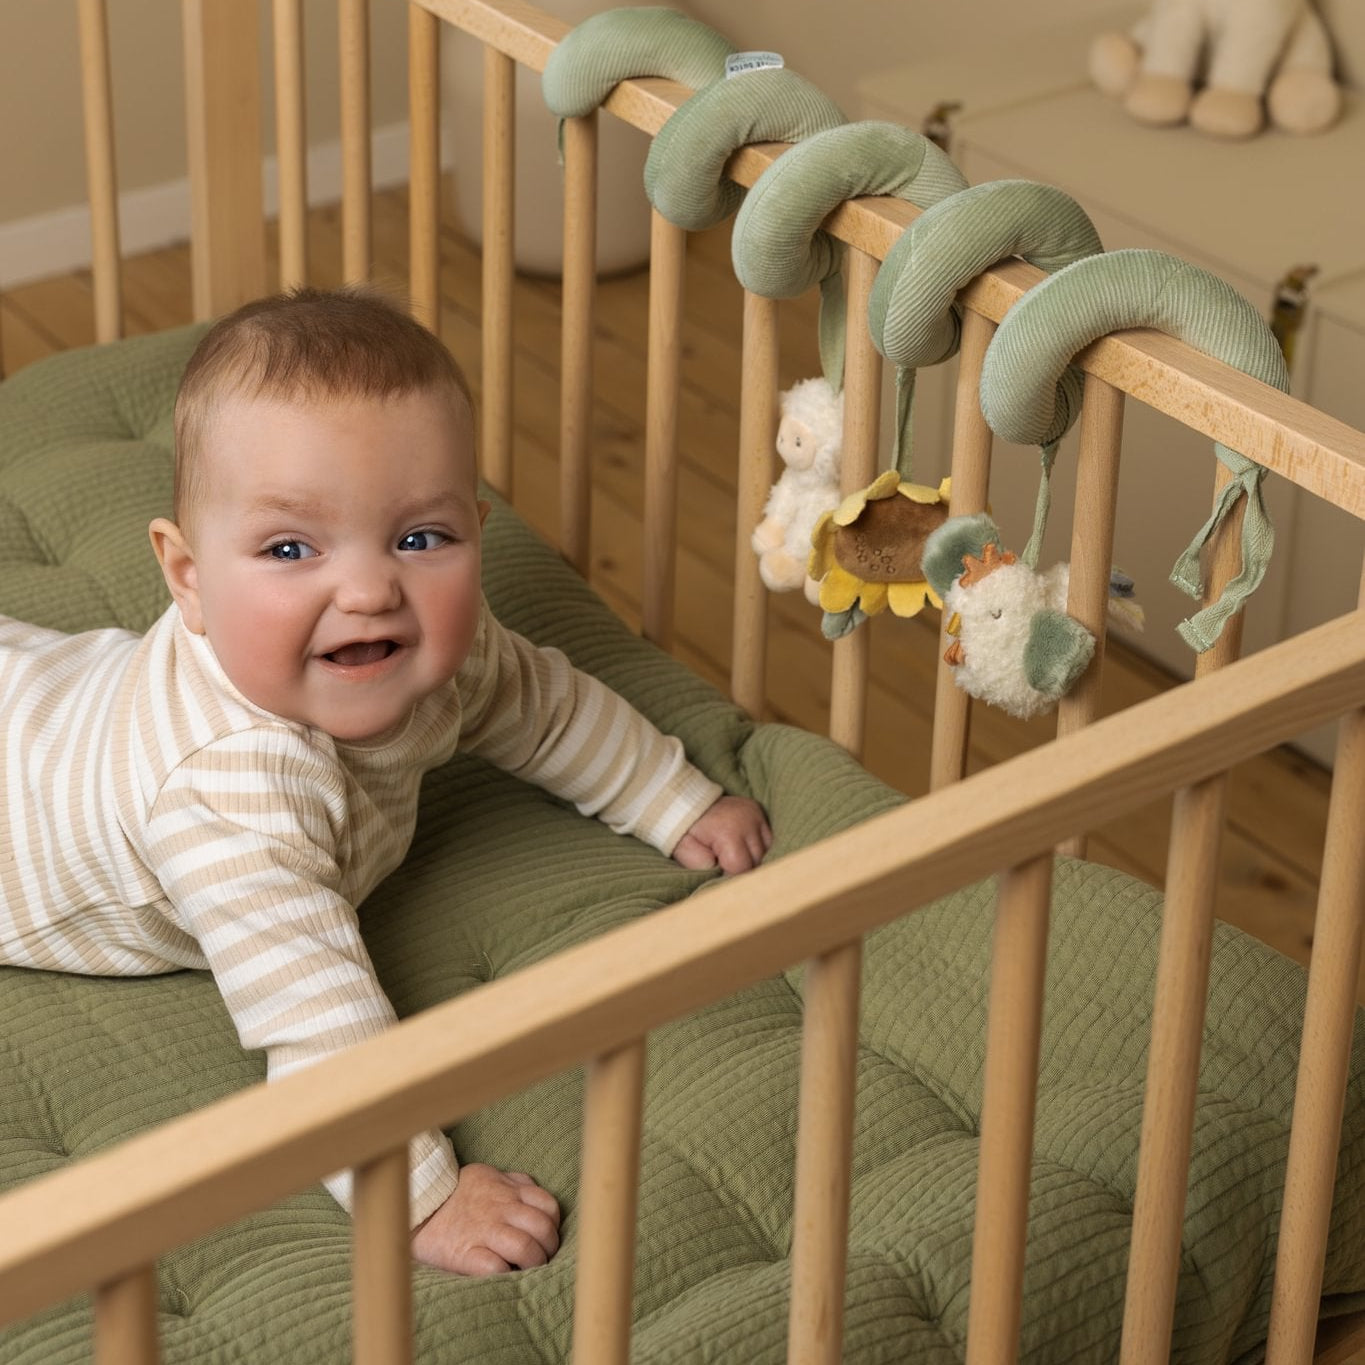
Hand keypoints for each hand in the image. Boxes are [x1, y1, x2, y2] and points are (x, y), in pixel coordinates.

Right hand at [411, 1163, 560, 1275]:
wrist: (419, 1208)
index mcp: (508, 1190)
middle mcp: (500, 1209)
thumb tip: (535, 1192)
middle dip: (549, 1248)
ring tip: (528, 1270)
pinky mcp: (466, 1254)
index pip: (548, 1205)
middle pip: (542, 1228)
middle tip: (542, 1258)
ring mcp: (484, 1231)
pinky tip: (505, 1275)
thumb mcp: (488, 1176)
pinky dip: (507, 1275)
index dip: (554, 1224)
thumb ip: (515, 1183)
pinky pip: (497, 1268)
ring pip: (525, 1248)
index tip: (546, 1236)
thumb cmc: (457, 1194)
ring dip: (533, 1264)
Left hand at [672, 795, 771, 874]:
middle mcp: (748, 821)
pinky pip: (767, 839)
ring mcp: (756, 815)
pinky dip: (757, 848)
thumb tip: (722, 875)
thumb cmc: (685, 830)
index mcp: (728, 832)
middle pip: (757, 861)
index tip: (718, 871)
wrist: (687, 802)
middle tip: (723, 863)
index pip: (741, 868)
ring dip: (752, 858)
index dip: (729, 876)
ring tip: (732, 855)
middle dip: (741, 868)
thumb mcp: (684, 850)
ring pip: (765, 851)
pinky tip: (743, 848)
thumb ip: (700, 865)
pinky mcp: (759, 812)